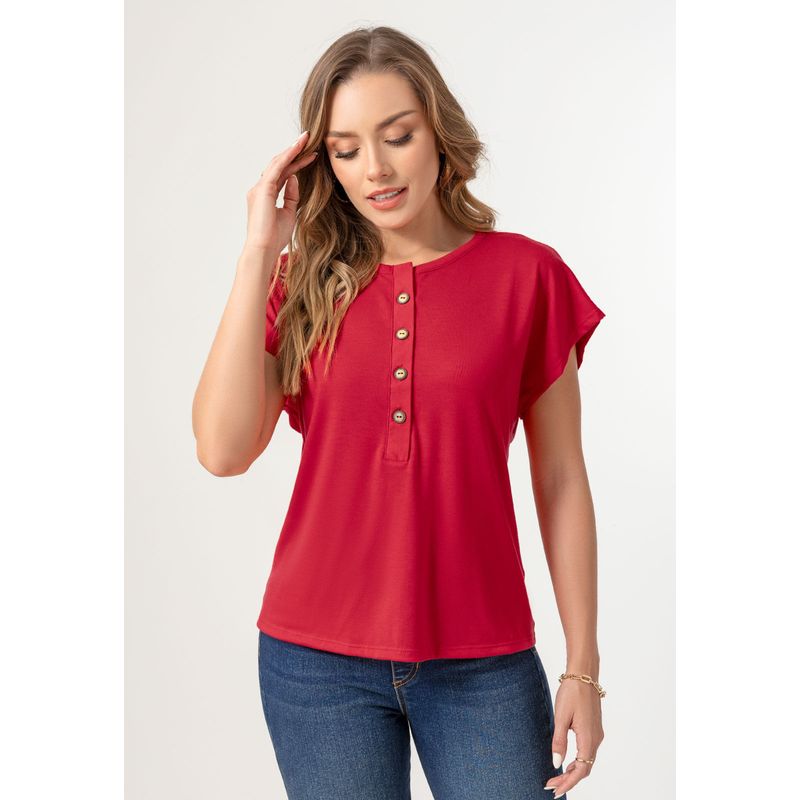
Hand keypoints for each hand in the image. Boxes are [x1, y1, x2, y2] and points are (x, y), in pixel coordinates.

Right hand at [244, 130, 317, 253]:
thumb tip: (295, 179)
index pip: (282, 174)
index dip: (296, 164)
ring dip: (292, 150)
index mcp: (265, 196)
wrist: (264, 248)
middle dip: (294, 152)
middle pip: (279, 165)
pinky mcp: (263, 189)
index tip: (310, 157)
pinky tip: (298, 149)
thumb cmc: (274, 237)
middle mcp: (260, 189)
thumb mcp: (288, 213)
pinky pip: (277, 168)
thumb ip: (291, 196)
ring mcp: (259, 188)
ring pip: (278, 163)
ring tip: (306, 139)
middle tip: (308, 140)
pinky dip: (288, 157)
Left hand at [544, 677, 603, 797]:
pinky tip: (567, 762)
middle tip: (551, 786)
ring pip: (586, 761)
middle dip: (568, 780)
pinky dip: (577, 762)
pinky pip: (587, 752)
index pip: (580, 770)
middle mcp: (596, 739)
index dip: (567, 783)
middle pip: (584, 769)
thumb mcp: (560, 716)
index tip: (554, 789)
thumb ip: (559, 741)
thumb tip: (556, 763)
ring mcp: (596, 734)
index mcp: (588, 739)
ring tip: (556, 777)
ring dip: (572, 771)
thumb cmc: (571, 692)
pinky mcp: (594, 728)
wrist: (584, 674)